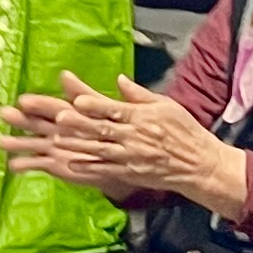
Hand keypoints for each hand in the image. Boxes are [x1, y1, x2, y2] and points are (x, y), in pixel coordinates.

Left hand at [1, 71, 250, 217]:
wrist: (199, 164)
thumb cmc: (183, 131)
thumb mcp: (165, 106)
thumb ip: (139, 95)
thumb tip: (119, 80)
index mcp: (142, 117)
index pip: (114, 109)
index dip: (94, 106)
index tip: (76, 100)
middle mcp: (133, 137)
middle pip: (101, 129)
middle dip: (77, 124)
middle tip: (56, 119)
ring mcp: (130, 157)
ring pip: (98, 150)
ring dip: (75, 146)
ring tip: (53, 142)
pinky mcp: (129, 173)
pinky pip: (104, 170)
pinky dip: (86, 167)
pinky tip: (67, 165)